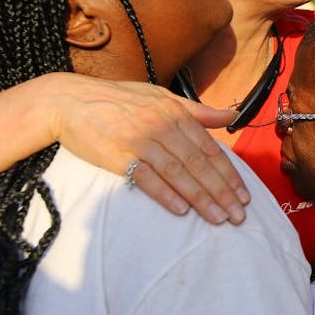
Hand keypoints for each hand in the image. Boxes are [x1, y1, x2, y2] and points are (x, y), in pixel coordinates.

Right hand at [43, 73, 250, 224]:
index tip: (243, 195)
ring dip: (201, 198)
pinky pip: (146, 178)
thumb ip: (196, 111)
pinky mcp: (117, 156)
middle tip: (238, 215)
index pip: (209, 148)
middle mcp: (161, 126)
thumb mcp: (160, 96)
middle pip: (198, 164)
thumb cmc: (118, 99)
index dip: (229, 173)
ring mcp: (139, 141)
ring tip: (218, 218)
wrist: (70, 100)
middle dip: (222, 191)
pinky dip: (165, 194)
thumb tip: (230, 117)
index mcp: (174, 113)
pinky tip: (182, 210)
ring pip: (178, 173)